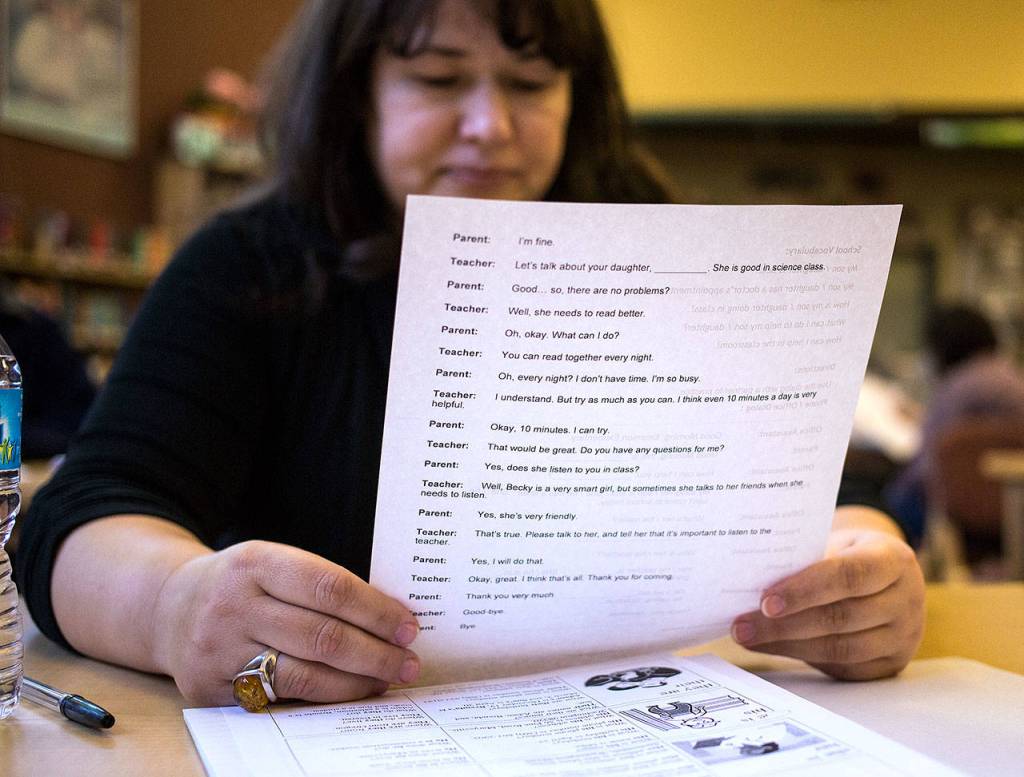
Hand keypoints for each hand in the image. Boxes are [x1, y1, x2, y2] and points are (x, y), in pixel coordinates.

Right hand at [152, 540, 420, 704]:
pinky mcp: (210, 688)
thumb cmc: (242, 584)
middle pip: (322, 635)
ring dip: (356, 682)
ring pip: (304, 674)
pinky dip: (322, 698)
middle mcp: (233, 604)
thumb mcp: (272, 564)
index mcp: (255, 562)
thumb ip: (321, 585)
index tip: (409, 626)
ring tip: (386, 680)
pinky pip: (279, 699)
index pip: (330, 587)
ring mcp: (218, 649)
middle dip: (376, 653)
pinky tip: (348, 693)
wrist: (167, 607)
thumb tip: (391, 618)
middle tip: (409, 662)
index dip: (376, 610)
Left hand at [730, 513, 923, 679]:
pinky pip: (840, 666)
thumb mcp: (837, 543)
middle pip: (840, 617)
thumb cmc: (849, 554)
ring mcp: (902, 637)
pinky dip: (800, 656)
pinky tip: (771, 646)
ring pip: (839, 648)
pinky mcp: (889, 663)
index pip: (849, 575)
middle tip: (742, 624)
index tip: (766, 600)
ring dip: (787, 644)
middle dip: (784, 624)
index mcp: (893, 560)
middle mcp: (906, 600)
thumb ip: (806, 560)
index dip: (805, 589)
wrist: (885, 576)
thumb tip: (751, 583)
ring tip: (748, 637)